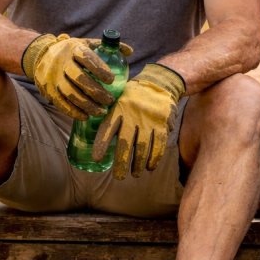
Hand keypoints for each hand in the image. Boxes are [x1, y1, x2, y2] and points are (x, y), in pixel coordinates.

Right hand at [22, 33, 132, 120]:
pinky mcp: (48, 89)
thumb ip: (107, 47)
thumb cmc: (71, 51)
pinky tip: (85, 116)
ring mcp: (53, 77)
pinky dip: (73, 112)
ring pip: (70, 94)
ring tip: (101, 111)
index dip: (100, 69)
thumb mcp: (86, 43)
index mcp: (74, 49)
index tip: (112, 80)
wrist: (42, 54)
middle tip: (110, 101)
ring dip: (87, 105)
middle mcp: (62, 62)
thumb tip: (129, 51)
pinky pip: (60, 103)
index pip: (87, 58)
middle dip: (97, 92)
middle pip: (79, 79)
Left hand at [92, 64, 184, 179]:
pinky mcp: (163, 123)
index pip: (108, 127)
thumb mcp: (120, 100)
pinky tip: (150, 167)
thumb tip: (100, 141)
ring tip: (135, 174)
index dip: (102, 143)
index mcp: (119, 108)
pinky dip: (154, 158)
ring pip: (142, 147)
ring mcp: (149, 119)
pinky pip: (158, 144)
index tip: (96, 158)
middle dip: (122, 162)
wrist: (161, 82)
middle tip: (119, 177)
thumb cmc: (135, 96)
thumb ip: (112, 118)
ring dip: (138, 163)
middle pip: (126, 142)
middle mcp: (133, 114)